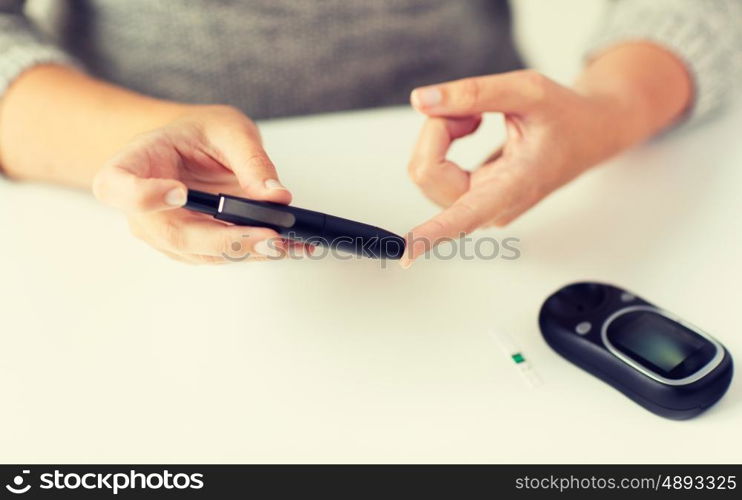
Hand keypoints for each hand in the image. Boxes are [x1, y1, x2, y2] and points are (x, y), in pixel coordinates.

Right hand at [93, 105, 305, 263]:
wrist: (194, 148)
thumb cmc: (200, 134)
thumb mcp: (228, 129)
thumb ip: (251, 160)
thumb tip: (276, 196)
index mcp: (134, 164)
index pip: (117, 186)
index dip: (144, 196)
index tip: (180, 194)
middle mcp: (142, 207)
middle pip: (173, 234)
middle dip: (226, 240)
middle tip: (270, 237)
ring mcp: (164, 233)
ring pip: (201, 253)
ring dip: (246, 252)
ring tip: (289, 243)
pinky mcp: (191, 248)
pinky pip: (220, 256)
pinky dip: (254, 252)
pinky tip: (287, 245)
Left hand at [401, 69, 651, 267]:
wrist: (589, 133)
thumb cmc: (565, 115)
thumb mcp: (528, 90)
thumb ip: (474, 94)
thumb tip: (420, 100)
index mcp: (514, 186)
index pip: (465, 216)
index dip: (432, 234)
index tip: (407, 255)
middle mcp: (492, 207)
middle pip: (427, 173)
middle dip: (437, 130)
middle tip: (472, 110)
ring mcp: (479, 208)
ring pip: (425, 171)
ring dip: (439, 134)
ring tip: (476, 118)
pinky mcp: (470, 200)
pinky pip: (432, 170)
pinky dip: (442, 141)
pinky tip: (470, 128)